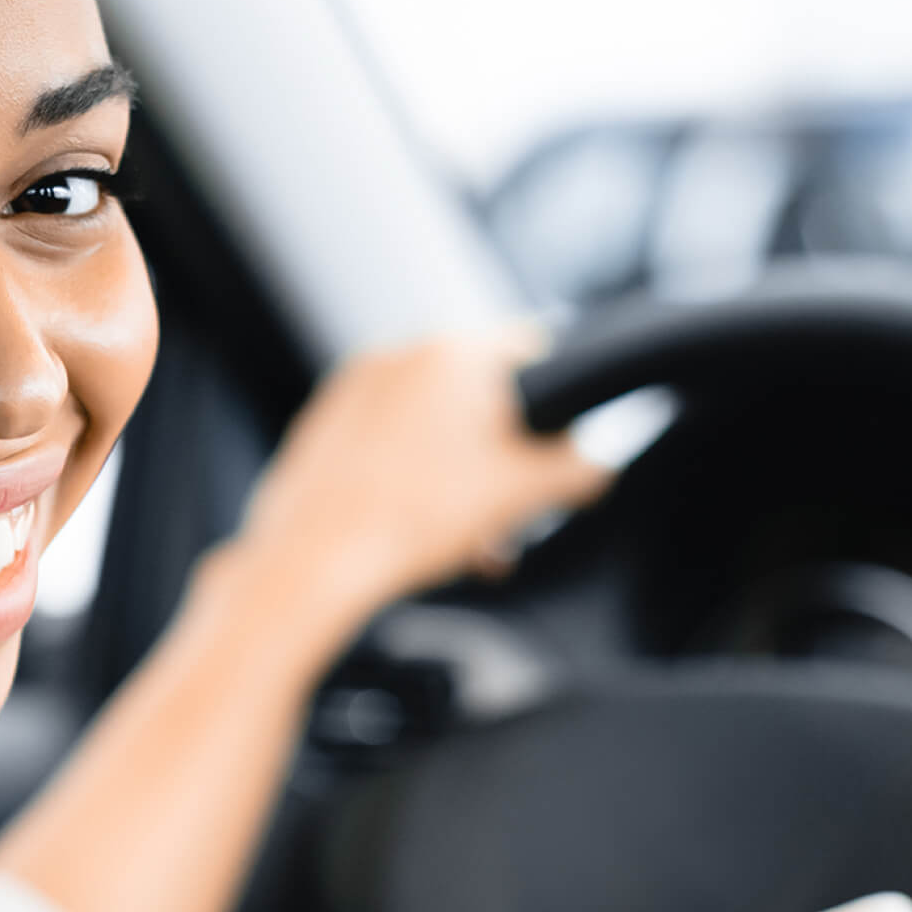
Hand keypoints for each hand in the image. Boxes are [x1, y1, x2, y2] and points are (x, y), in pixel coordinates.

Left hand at [225, 322, 614, 643]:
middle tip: (516, 512)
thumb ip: (579, 467)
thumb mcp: (525, 493)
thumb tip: (598, 460)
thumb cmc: (414, 520)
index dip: (563, 399)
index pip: (535, 350)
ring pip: (435, 425)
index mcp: (453, 352)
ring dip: (465, 477)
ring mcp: (354, 389)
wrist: (313, 561)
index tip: (563, 445)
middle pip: (482, 397)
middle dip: (507, 457)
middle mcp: (400, 355)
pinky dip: (415, 477)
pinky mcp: (324, 426)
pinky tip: (422, 532)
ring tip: (472, 540)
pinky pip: (390, 443)